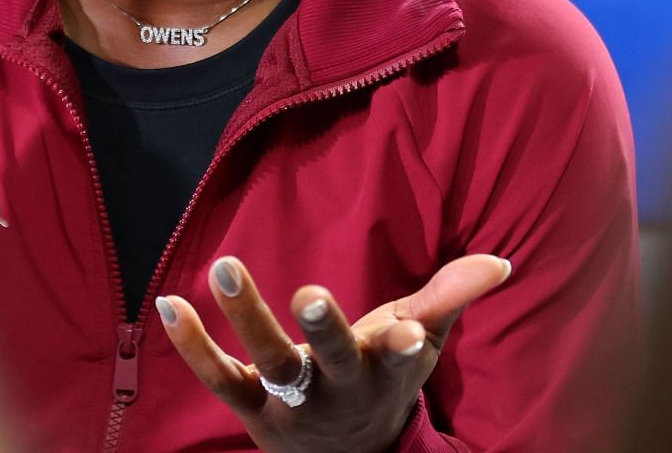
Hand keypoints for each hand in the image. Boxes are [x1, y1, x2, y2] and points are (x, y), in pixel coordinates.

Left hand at [156, 252, 513, 452]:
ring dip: (249, 318)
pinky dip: (193, 345)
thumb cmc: (383, 377)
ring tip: (225, 266)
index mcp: (387, 372)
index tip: (407, 334)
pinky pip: (219, 380)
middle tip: (311, 295)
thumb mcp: (422, 341)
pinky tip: (171, 303)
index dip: (404, 349)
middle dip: (325, 332)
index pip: (402, 363)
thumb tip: (500, 262)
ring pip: (272, 366)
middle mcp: (341, 391)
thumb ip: (451, 297)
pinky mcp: (252, 409)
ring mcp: (292, 405)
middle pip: (334, 363)